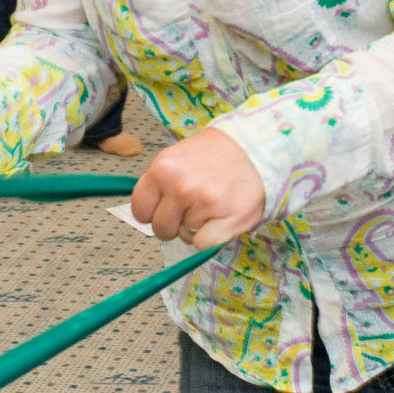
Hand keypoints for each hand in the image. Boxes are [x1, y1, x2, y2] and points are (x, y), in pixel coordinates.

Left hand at [131, 126, 263, 248]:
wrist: (254, 147)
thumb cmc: (215, 154)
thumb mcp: (177, 157)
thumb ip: (159, 182)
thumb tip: (145, 210)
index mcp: (162, 169)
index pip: (139, 209)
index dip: (152, 213)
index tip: (164, 209)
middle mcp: (181, 186)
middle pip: (160, 229)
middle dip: (174, 224)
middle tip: (192, 207)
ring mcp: (205, 203)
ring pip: (185, 236)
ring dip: (197, 227)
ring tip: (212, 204)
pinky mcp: (227, 219)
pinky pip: (204, 245)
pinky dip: (212, 238)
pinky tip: (221, 217)